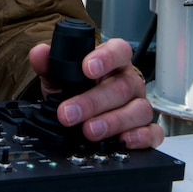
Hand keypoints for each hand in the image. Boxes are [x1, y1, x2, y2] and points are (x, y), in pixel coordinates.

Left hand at [28, 37, 162, 148]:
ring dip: (112, 121)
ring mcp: (139, 104)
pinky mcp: (146, 128)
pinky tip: (122, 141)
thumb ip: (50, 64)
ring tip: (89, 131)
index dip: (105, 58)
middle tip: (69, 113)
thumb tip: (39, 53)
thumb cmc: (79, 88)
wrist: (84, 109)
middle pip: (121, 87)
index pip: (118, 51)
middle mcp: (130, 82)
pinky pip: (153, 132)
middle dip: (93, 102)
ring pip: (138, 110)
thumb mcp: (61, 76)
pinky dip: (141, 137)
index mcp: (114, 62)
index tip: (86, 68)